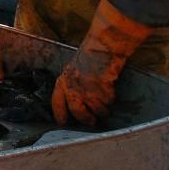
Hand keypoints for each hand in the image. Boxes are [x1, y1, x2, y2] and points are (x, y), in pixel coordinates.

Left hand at [51, 0, 151, 125]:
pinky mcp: (102, 89)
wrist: (102, 46)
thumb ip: (72, 84)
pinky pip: (108, 101)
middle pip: (77, 112)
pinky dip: (111, 99)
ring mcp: (88, 89)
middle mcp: (73, 87)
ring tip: (105, 107)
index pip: (57, 102)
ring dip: (102, 110)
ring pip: (96, 109)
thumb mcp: (73, 70)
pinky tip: (111, 91)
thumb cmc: (89, 55)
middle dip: (85, 119)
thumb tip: (76, 100)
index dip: (60, 114)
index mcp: (63, 81)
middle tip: (92, 122)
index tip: (63, 123)